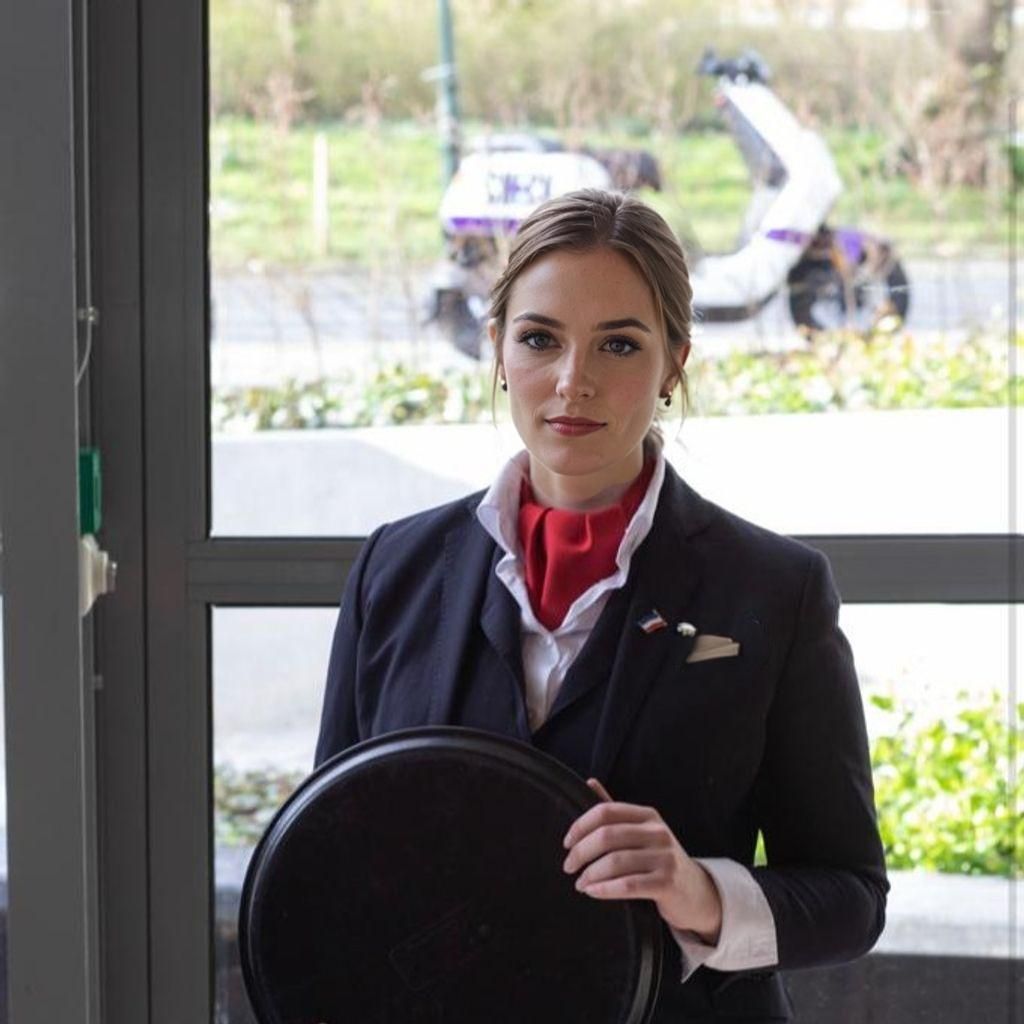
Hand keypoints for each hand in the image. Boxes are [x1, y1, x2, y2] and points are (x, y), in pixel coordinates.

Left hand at [562, 778, 722, 942]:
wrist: (695, 892)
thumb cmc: (659, 860)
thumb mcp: (641, 831)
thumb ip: (615, 810)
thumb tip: (589, 782)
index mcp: (647, 815)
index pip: (605, 811)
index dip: (581, 826)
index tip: (567, 842)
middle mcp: (657, 832)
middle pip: (607, 835)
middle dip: (581, 852)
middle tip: (568, 866)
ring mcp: (665, 857)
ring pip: (615, 862)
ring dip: (591, 874)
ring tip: (580, 883)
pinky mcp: (667, 883)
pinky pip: (628, 885)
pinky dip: (605, 889)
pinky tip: (593, 892)